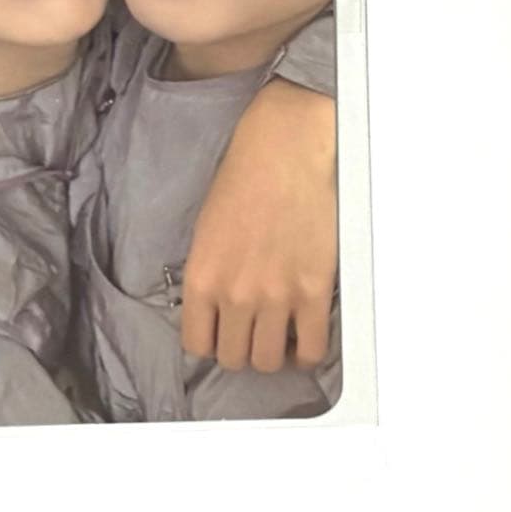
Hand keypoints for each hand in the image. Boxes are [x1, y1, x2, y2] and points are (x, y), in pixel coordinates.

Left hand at [181, 78, 336, 372]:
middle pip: (233, 358)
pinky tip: (303, 336)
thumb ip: (209, 274)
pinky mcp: (314, 292)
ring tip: (277, 334)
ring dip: (272, 353)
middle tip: (251, 331)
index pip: (196, 344)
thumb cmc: (244, 177)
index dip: (210, 342)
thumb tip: (218, 307)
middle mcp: (235, 294)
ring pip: (268, 361)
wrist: (286, 150)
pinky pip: (310, 349)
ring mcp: (276, 297)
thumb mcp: (206, 230)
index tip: (221, 333)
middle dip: (240, 348)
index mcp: (202, 277)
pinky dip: (306, 352)